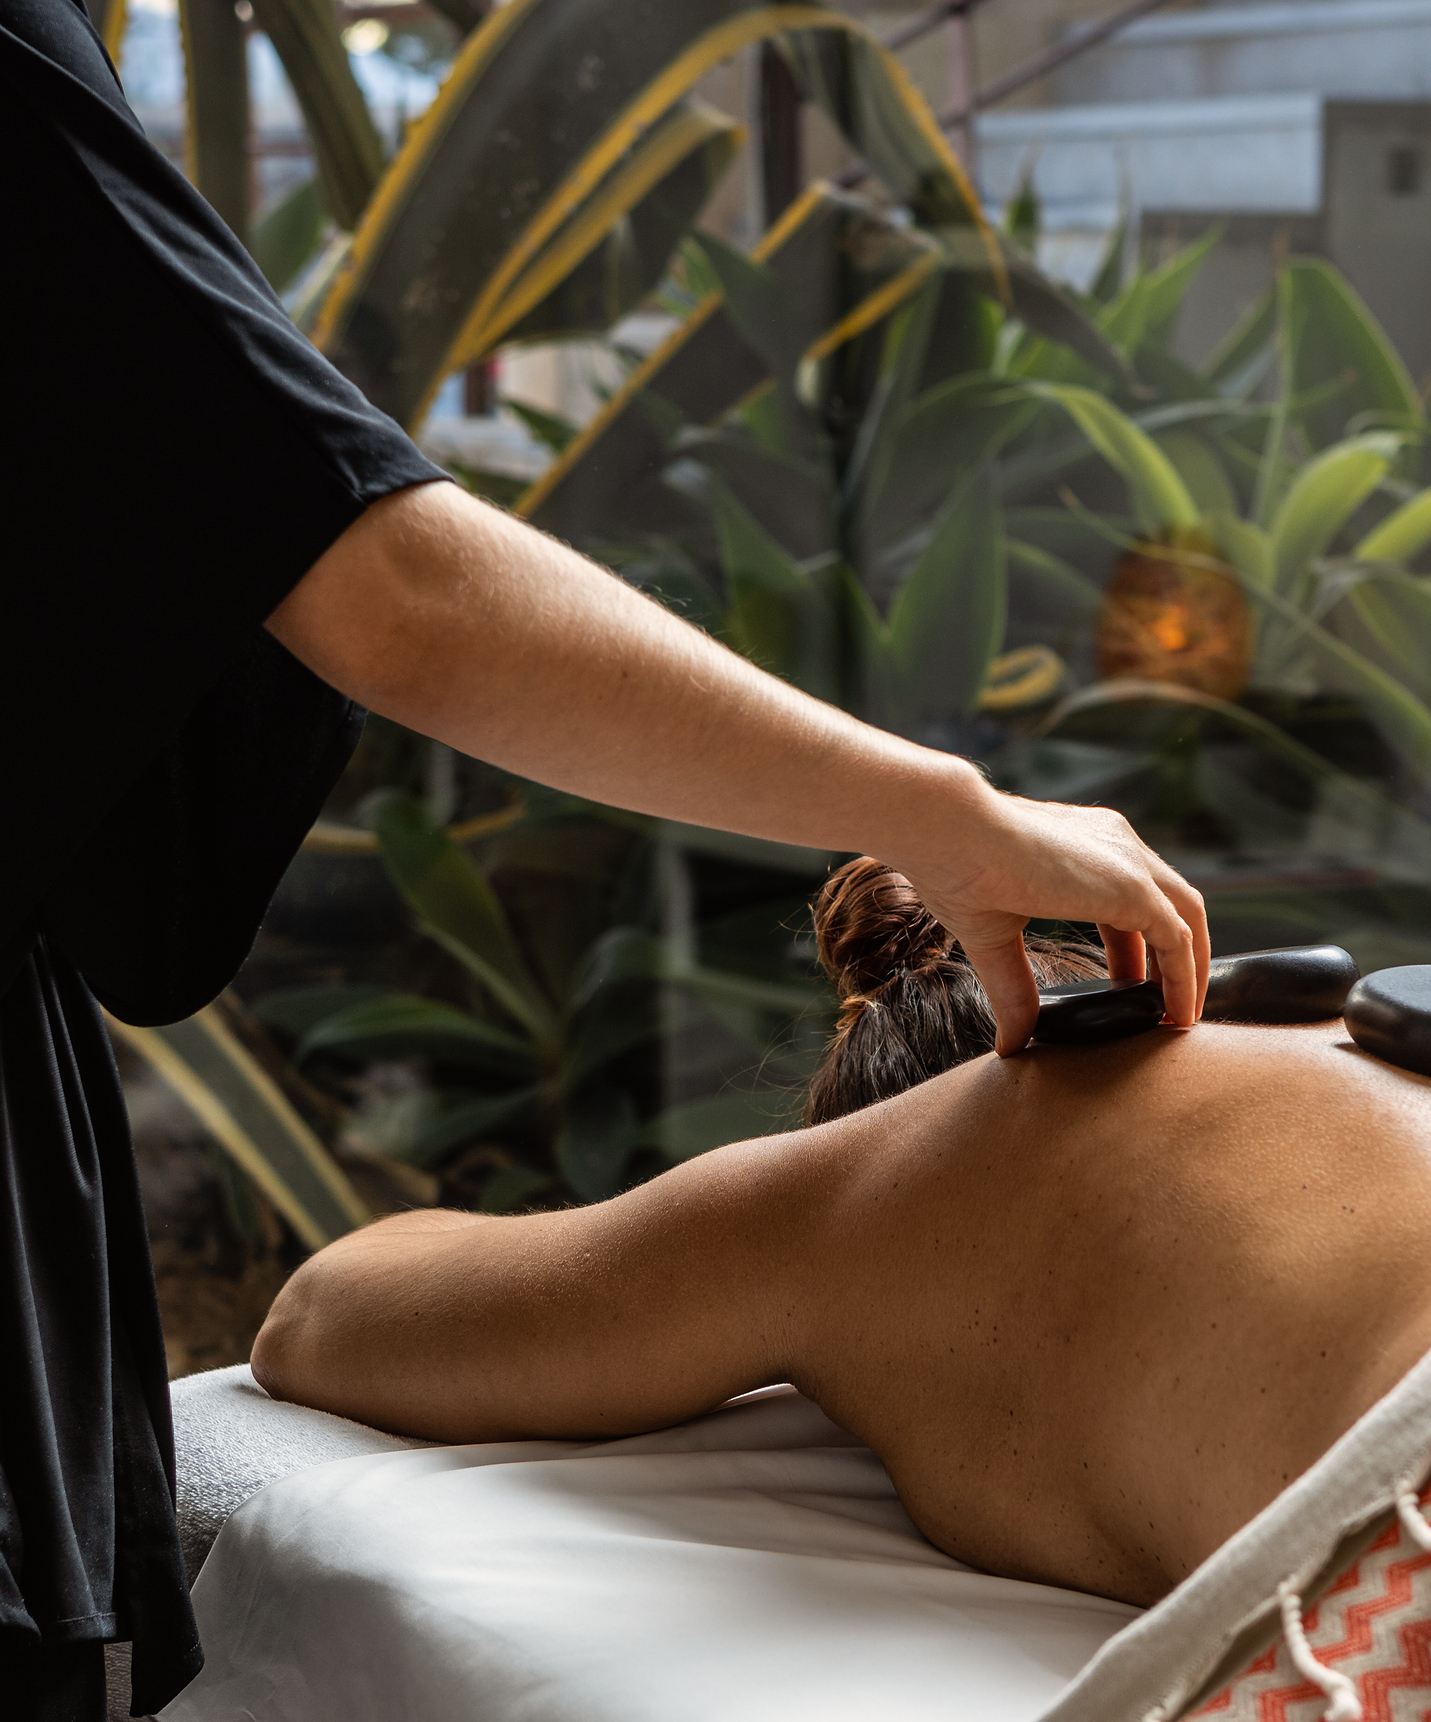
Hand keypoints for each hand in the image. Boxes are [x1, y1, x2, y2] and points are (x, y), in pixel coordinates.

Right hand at [893, 783, 1208, 1056]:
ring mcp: (1129, 861)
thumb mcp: (994, 937)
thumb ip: (1014, 989)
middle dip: (1170, 957)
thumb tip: (1010, 1043)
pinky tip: (1174, 1014)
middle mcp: (1116, 843)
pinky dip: (1184, 976)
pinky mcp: (1135, 887)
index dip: (1133, 946)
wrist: (952, 835)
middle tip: (1160, 1005)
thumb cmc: (957, 869)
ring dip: (1189, 968)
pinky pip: (1179, 939)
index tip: (1125, 986)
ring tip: (1178, 1015)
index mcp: (1084, 845)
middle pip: (1170, 902)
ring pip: (1187, 915)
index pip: (1128, 895)